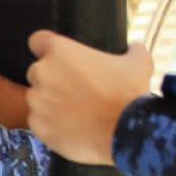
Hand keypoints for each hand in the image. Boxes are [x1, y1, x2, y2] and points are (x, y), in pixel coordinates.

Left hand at [24, 33, 155, 167]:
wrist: (126, 134)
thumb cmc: (130, 94)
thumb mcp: (138, 63)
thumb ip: (132, 50)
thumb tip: (134, 48)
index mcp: (60, 51)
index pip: (38, 41)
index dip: (47, 48)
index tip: (58, 58)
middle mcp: (42, 73)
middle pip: (37, 72)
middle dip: (51, 80)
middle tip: (75, 91)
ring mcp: (37, 102)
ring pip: (36, 99)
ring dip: (50, 103)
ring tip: (75, 113)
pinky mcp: (38, 127)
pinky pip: (39, 122)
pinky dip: (51, 125)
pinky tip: (71, 129)